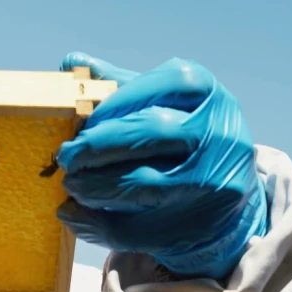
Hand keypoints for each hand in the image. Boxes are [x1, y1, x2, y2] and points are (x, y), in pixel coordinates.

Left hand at [55, 53, 268, 279]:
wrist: (226, 195)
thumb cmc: (179, 137)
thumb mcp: (159, 101)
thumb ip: (116, 84)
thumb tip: (72, 63)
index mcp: (203, 92)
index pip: (148, 89)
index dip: (107, 107)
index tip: (78, 123)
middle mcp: (218, 133)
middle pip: (147, 133)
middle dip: (95, 147)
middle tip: (65, 158)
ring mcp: (215, 182)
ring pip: (142, 184)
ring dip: (92, 187)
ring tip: (70, 185)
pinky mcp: (202, 225)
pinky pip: (139, 228)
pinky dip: (98, 224)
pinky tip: (75, 214)